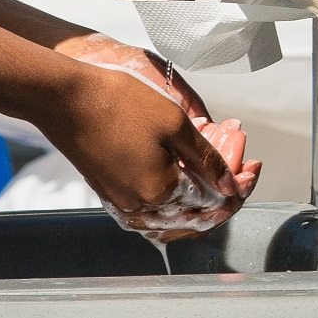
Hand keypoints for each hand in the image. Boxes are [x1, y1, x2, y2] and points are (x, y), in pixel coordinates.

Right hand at [42, 35, 257, 224]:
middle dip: (224, 192)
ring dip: (200, 198)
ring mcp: (122, 204)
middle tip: (242, 167)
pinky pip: (151, 211)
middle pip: (196, 216)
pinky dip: (175, 199)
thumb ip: (207, 160)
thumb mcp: (175, 123)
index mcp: (159, 193)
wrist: (63, 98)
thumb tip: (231, 186)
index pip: (214, 202)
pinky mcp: (110, 194)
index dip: (240, 185)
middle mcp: (140, 208)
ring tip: (216, 171)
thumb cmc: (117, 102)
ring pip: (173, 218)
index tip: (254, 167)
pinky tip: (186, 176)